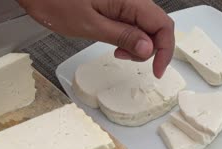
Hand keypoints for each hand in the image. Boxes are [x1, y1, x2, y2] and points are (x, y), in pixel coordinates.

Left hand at [17, 0, 173, 77]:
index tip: (157, 70)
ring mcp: (124, 1)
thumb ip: (122, 36)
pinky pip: (131, 22)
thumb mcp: (90, 26)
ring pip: (145, 26)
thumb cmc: (56, 2)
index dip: (165, 50)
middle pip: (157, 26)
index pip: (163, 25)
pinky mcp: (115, 5)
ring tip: (117, 51)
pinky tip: (115, 42)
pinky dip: (128, 37)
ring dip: (138, 44)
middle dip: (150, 49)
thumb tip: (147, 49)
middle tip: (125, 58)